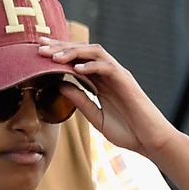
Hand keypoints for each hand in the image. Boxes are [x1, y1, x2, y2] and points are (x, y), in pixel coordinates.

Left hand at [38, 37, 177, 156]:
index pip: (76, 61)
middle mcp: (109, 74)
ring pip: (95, 52)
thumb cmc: (128, 131)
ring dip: (73, 52)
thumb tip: (59, 85)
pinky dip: (92, 65)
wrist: (151, 141)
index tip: (37, 53)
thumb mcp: (96, 116)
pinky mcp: (126, 81)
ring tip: (54, 57)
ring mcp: (119, 75)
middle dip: (60, 47)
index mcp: (100, 82)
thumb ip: (80, 100)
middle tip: (38, 47)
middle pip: (82, 51)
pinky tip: (77, 68)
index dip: (57, 54)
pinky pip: (108, 67)